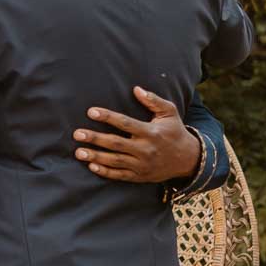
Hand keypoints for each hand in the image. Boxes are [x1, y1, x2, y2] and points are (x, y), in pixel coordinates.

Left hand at [73, 87, 201, 182]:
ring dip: (95, 157)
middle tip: (77, 134)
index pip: (125, 123)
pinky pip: (120, 175)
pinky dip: (105, 172)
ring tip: (78, 152)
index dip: (108, 117)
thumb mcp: (169, 113)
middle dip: (95, 139)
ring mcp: (142, 165)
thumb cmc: (175, 131)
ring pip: (115, 161)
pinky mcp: (140, 176)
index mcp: (151, 132)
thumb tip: (136, 89)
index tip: (91, 111)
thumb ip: (154, 100)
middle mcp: (145, 149)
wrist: (188, 159)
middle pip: (116, 144)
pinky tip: (91, 166)